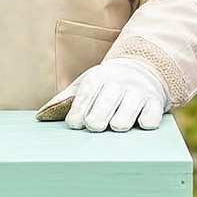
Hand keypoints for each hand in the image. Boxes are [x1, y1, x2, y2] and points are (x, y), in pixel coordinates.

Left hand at [36, 58, 168, 131]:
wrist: (143, 69)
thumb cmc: (107, 83)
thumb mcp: (86, 83)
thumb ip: (66, 98)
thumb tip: (41, 115)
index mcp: (98, 78)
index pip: (87, 92)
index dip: (80, 108)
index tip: (74, 124)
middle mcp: (119, 83)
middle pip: (108, 99)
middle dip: (99, 115)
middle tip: (94, 126)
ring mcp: (138, 92)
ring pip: (129, 108)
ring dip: (121, 120)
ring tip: (115, 127)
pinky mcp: (155, 102)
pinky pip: (152, 114)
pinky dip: (147, 120)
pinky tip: (140, 125)